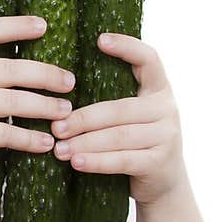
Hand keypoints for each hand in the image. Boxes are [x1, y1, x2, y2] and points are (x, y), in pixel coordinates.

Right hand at [0, 16, 75, 172]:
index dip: (15, 26)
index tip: (44, 26)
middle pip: (8, 70)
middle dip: (45, 75)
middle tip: (69, 81)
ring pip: (11, 102)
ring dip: (44, 107)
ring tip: (65, 111)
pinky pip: (4, 134)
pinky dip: (28, 139)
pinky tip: (45, 142)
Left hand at [50, 34, 183, 205]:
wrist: (163, 182)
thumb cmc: (134, 141)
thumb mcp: (130, 114)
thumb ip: (111, 97)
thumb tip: (59, 83)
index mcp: (158, 88)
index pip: (148, 59)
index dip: (127, 46)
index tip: (99, 39)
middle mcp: (167, 108)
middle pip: (119, 108)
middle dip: (83, 118)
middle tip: (55, 126)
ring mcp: (167, 136)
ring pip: (118, 136)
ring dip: (84, 143)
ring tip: (59, 148)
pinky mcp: (160, 162)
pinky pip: (123, 160)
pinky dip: (97, 162)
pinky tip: (76, 163)